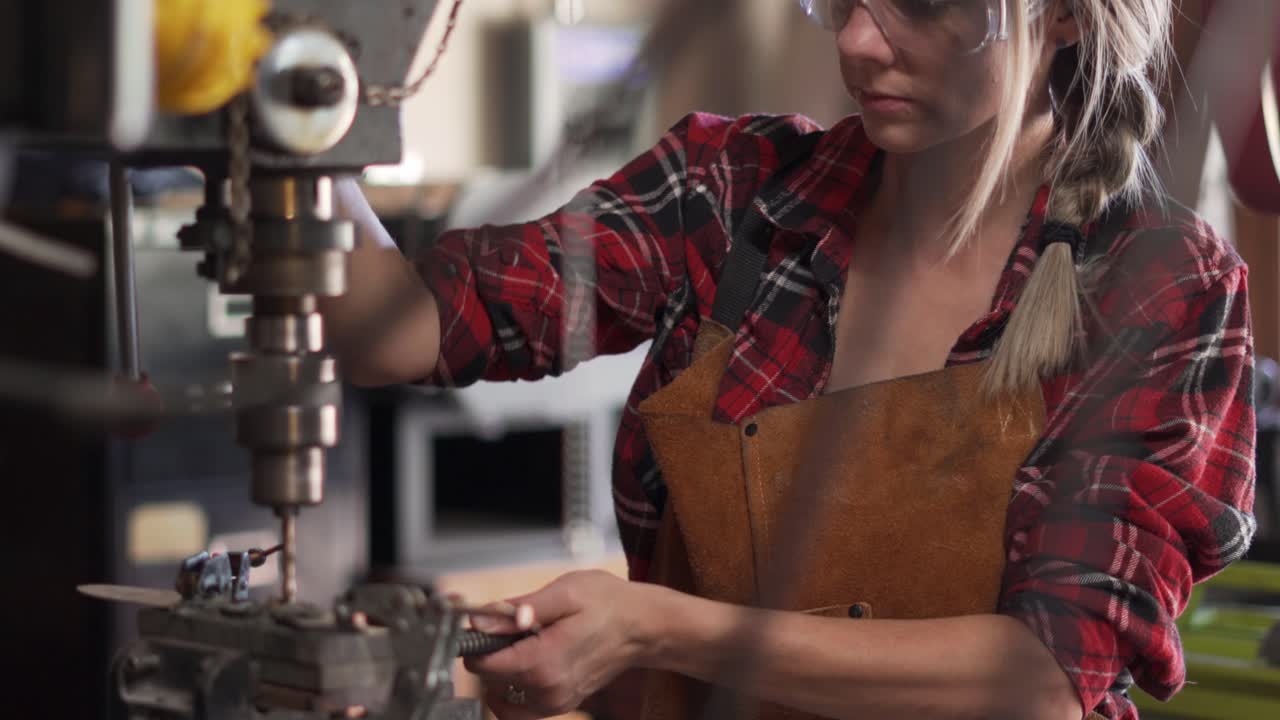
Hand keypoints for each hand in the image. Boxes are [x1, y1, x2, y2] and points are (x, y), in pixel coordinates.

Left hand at [464, 570, 656, 718]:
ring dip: (502, 670)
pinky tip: (529, 660)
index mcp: (544, 663)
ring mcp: (554, 703)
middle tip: (513, 624)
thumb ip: (520, 609)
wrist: (642, 627)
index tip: (487, 622)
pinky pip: (519, 706)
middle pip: (489, 678)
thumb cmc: (608, 604)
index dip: (478, 640)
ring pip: (500, 694)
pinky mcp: (559, 706)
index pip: (483, 664)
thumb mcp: (564, 593)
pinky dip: (514, 686)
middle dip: (492, 650)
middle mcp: (547, 691)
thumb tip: (483, 620)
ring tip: (523, 643)